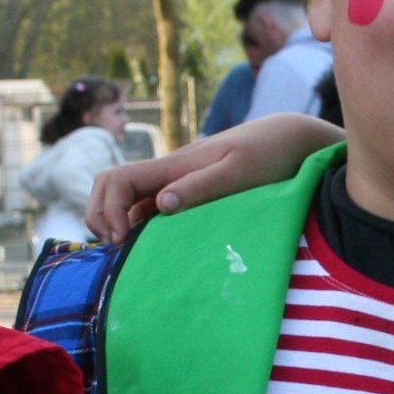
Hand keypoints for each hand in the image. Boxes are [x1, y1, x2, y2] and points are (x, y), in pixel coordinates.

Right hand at [85, 113, 344, 243]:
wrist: (291, 139)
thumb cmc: (270, 154)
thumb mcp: (240, 172)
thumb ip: (202, 187)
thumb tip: (162, 204)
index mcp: (175, 165)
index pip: (117, 180)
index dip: (107, 209)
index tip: (121, 240)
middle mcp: (169, 172)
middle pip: (111, 187)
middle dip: (101, 215)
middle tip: (117, 248)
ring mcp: (178, 181)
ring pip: (129, 200)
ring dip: (119, 223)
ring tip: (131, 254)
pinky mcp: (191, 191)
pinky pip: (152, 208)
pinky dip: (142, 226)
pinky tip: (155, 248)